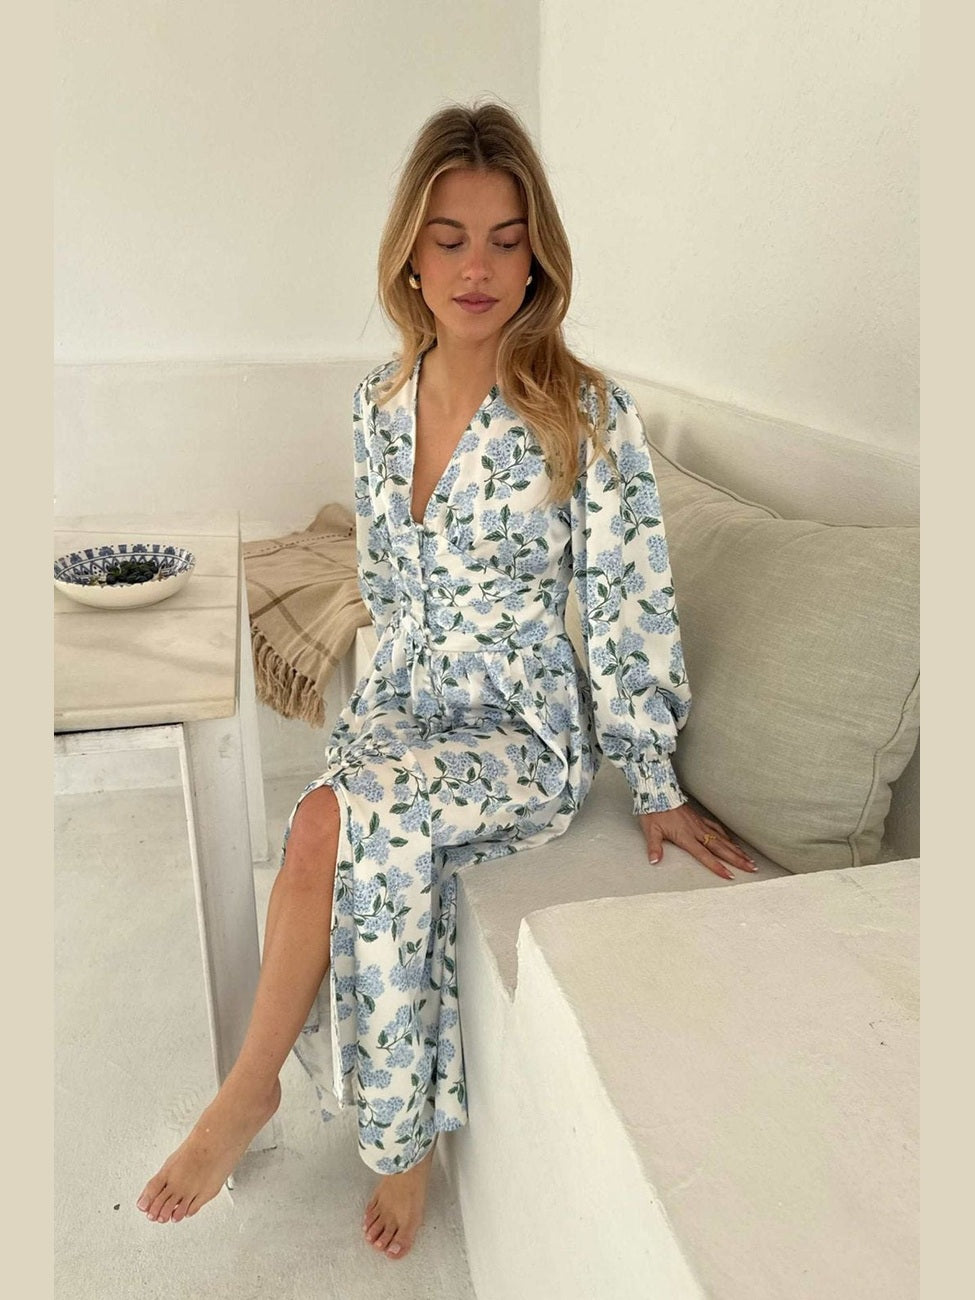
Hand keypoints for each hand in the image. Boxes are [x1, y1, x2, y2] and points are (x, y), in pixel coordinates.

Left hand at [638, 804, 756, 879]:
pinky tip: (733, 841)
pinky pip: (717, 828)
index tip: (730, 875)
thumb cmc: (654, 812)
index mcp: (686, 836)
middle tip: (752, 868)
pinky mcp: (700, 818)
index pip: (704, 855)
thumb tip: (654, 862)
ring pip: (722, 839)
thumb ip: (654, 847)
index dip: (717, 866)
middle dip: (737, 859)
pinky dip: (726, 836)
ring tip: (749, 858)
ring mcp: (700, 824)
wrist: (657, 792)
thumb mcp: (651, 830)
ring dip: (736, 849)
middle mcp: (697, 831)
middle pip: (721, 848)